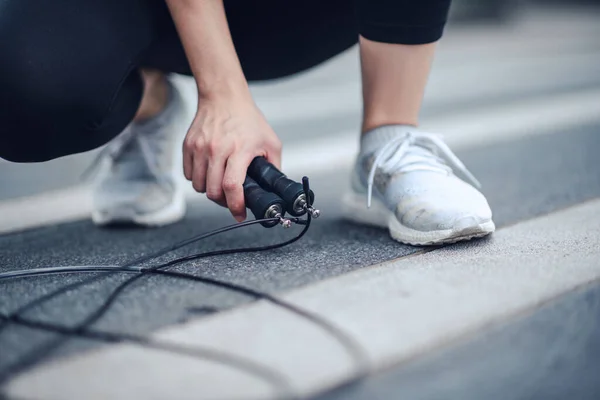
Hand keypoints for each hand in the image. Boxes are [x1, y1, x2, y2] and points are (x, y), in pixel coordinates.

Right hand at [183, 95, 281, 221]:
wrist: (224, 97)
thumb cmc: (248, 119)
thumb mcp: (270, 142)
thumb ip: (274, 166)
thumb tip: (274, 188)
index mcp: (239, 149)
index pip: (232, 186)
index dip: (236, 206)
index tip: (240, 215)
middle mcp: (216, 149)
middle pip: (213, 191)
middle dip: (223, 202)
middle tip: (231, 199)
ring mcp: (199, 147)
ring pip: (198, 185)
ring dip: (209, 191)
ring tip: (220, 185)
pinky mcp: (188, 145)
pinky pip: (188, 174)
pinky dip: (197, 179)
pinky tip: (209, 173)